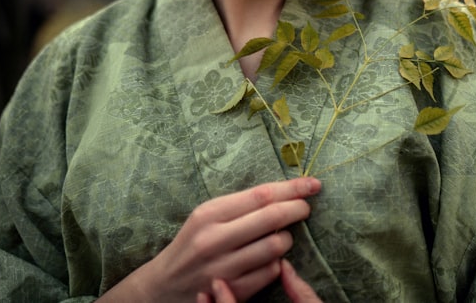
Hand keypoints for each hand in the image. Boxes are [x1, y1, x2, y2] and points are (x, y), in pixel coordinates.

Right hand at [102, 177, 319, 302]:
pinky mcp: (231, 292)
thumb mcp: (207, 215)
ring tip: (282, 236)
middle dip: (297, 209)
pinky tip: (269, 259)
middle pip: (272, 218)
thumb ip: (241, 205)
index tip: (312, 184)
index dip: (292, 188)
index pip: (261, 195)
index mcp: (209, 214)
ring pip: (275, 247)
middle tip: (306, 208)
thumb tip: (285, 193)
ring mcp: (223, 268)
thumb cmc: (193, 242)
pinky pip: (270, 273)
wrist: (164, 285)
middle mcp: (214, 239)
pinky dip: (277, 263)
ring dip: (287, 240)